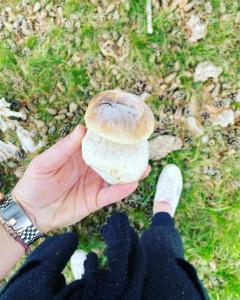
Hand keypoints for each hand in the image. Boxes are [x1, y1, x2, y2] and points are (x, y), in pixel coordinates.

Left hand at [12, 125, 149, 232]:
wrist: (30, 212)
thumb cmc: (34, 183)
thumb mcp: (44, 163)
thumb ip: (63, 148)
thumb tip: (81, 129)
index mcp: (78, 155)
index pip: (98, 143)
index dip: (110, 137)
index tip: (124, 129)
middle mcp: (90, 168)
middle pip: (111, 159)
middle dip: (126, 154)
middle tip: (142, 147)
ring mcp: (93, 184)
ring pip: (115, 177)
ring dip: (130, 173)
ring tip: (144, 167)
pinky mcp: (94, 200)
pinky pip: (110, 195)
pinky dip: (121, 190)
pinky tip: (132, 184)